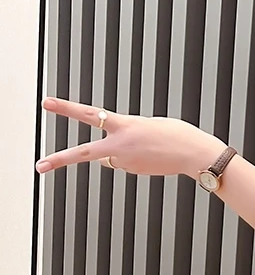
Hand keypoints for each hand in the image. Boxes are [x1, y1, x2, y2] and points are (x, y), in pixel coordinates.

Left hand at [35, 97, 226, 177]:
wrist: (195, 154)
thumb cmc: (177, 135)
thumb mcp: (148, 125)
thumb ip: (125, 133)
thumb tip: (107, 157)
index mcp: (125, 125)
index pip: (89, 114)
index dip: (67, 108)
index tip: (48, 103)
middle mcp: (121, 145)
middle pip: (83, 153)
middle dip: (60, 159)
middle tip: (40, 165)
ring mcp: (127, 162)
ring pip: (111, 156)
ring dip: (121, 151)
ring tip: (149, 147)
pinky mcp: (135, 171)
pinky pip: (125, 163)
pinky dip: (134, 159)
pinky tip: (152, 155)